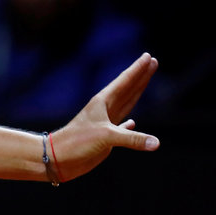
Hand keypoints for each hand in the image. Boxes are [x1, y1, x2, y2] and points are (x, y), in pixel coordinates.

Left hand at [50, 53, 159, 182]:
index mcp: (103, 102)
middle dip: (141, 76)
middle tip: (153, 61)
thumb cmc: (77, 142)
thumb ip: (132, 139)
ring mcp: (104, 123)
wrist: (59, 158)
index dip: (137, 69)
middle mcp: (104, 110)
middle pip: (128, 88)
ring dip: (137, 92)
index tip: (148, 56)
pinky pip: (121, 126)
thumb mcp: (106, 137)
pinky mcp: (105, 137)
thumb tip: (156, 143)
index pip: (125, 82)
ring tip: (145, 81)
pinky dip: (129, 124)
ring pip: (126, 103)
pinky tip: (133, 122)